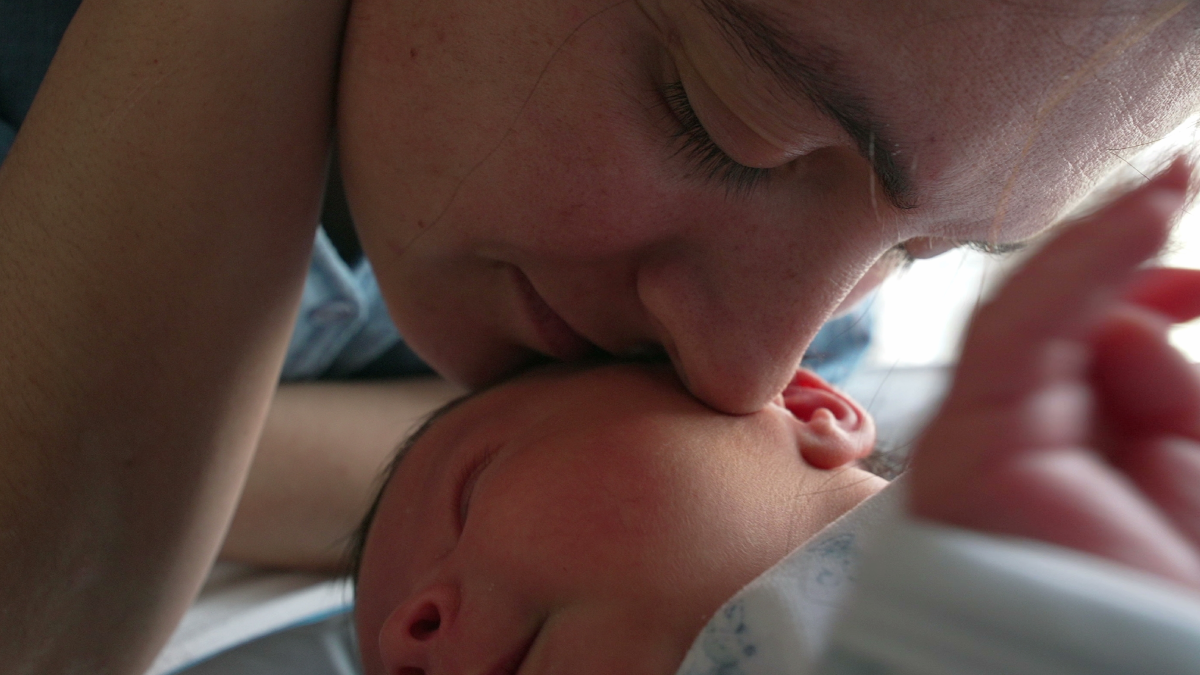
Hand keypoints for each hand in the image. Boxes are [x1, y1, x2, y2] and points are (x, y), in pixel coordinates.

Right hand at [909, 159, 1199, 588]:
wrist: (1123, 671)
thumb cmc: (1169, 595)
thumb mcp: (1199, 472)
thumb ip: (1170, 402)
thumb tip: (1135, 326)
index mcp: (1070, 457)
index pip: (1087, 349)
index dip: (1144, 289)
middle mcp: (1014, 446)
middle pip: (1058, 324)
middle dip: (1124, 258)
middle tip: (1182, 188)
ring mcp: (980, 445)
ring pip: (1029, 315)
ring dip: (1103, 248)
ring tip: (1170, 191)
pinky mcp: (968, 446)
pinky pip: (1016, 332)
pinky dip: (1079, 265)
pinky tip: (1144, 213)